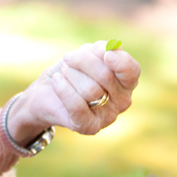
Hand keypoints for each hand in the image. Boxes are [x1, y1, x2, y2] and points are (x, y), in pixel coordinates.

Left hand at [9, 41, 140, 138]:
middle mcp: (122, 101)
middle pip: (107, 76)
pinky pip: (78, 106)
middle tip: (68, 58)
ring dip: (71, 75)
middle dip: (83, 61)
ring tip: (64, 74)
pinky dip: (64, 89)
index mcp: (126, 81)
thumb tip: (112, 49)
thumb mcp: (85, 53)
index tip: (106, 54)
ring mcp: (108, 117)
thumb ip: (101, 51)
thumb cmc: (70, 70)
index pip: (131, 71)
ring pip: (90, 90)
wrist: (45, 93)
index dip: (120, 61)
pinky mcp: (90, 127)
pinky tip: (57, 80)